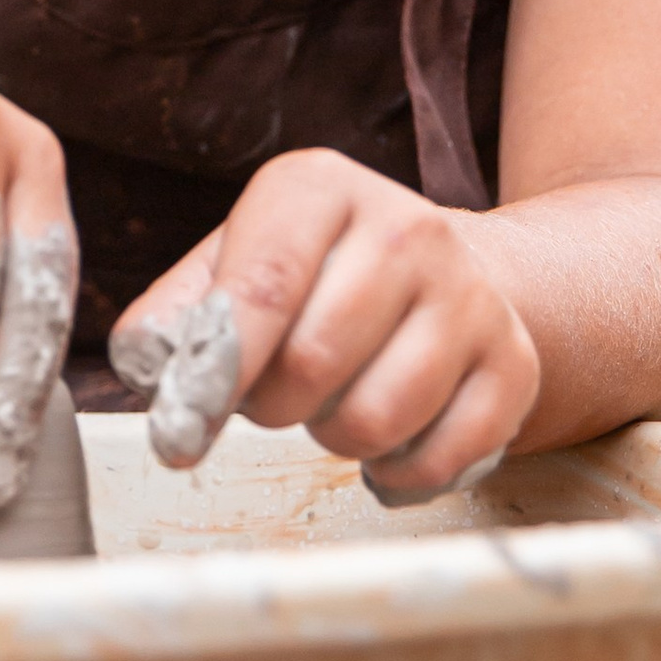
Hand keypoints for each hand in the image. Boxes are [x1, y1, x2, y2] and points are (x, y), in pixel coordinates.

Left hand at [109, 149, 539, 503]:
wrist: (446, 275)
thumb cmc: (314, 278)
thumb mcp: (235, 264)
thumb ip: (178, 314)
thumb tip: (145, 361)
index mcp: (320, 187)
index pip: (260, 287)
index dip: (213, 375)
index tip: (177, 436)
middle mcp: (406, 225)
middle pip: (312, 366)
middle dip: (272, 407)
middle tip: (277, 395)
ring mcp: (471, 294)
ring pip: (374, 421)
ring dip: (333, 439)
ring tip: (334, 403)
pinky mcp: (514, 361)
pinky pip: (438, 459)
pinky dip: (397, 473)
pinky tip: (389, 438)